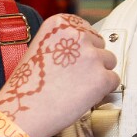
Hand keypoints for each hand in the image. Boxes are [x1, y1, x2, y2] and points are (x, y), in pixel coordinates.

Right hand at [0, 14, 116, 136]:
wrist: (23, 111)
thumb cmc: (28, 85)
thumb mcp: (41, 48)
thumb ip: (63, 42)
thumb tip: (86, 47)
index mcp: (60, 24)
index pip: (86, 29)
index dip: (82, 47)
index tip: (74, 60)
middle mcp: (78, 35)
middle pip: (99, 44)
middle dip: (91, 60)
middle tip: (74, 78)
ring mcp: (92, 56)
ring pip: (109, 61)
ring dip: (99, 74)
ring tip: (77, 88)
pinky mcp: (102, 78)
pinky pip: (114, 80)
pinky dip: (103, 90)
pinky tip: (84, 97)